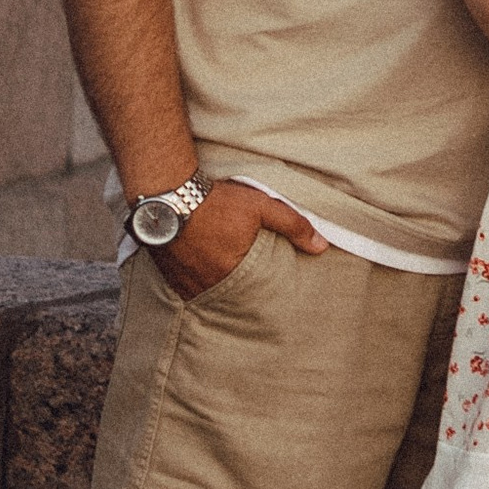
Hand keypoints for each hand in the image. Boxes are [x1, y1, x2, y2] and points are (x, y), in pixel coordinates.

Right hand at [155, 176, 328, 302]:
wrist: (167, 193)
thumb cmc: (216, 201)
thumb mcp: (261, 207)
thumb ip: (292, 225)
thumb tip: (321, 246)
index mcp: (233, 273)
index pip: (255, 293)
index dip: (262, 289)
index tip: (266, 286)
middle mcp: (207, 284)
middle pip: (231, 295)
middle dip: (240, 290)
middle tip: (245, 282)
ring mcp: (185, 283)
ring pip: (208, 294)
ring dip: (217, 286)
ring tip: (223, 274)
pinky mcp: (168, 277)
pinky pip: (187, 288)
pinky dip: (197, 282)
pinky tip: (202, 270)